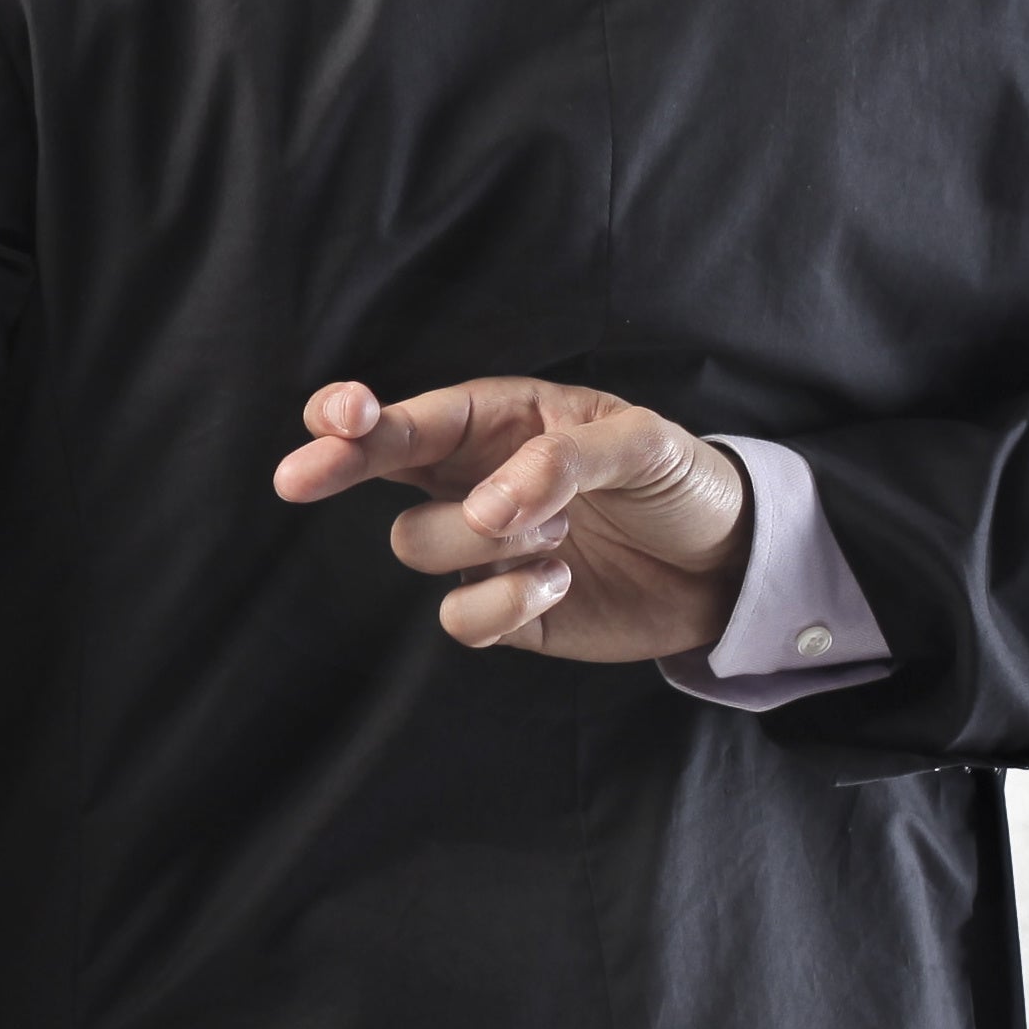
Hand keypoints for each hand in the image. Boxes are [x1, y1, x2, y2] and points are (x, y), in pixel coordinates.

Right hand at [272, 376, 754, 664]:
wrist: (728, 566)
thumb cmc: (680, 481)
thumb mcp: (642, 443)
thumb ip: (562, 461)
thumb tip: (487, 508)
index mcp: (498, 421)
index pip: (411, 412)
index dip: (357, 412)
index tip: (340, 418)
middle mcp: (472, 478)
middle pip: (373, 468)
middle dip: (335, 464)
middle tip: (299, 479)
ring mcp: (481, 547)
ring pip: (416, 544)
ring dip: (483, 541)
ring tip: (560, 531)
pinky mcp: (502, 612)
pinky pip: (459, 616)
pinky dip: (505, 602)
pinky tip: (560, 584)